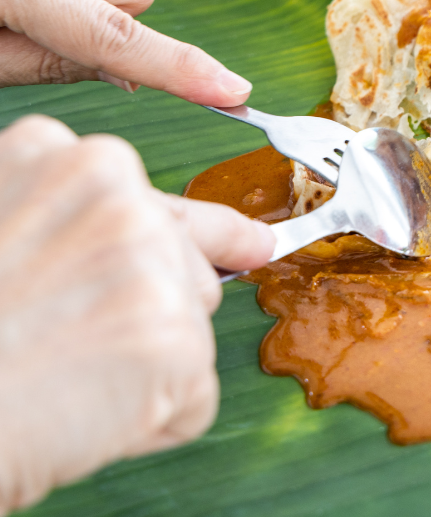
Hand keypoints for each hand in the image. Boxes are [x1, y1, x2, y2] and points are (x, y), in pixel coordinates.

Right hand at [0, 116, 274, 512]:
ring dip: (142, 369)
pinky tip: (73, 420)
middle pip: (188, 272)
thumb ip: (82, 220)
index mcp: (85, 168)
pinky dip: (147, 429)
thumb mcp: (3, 220)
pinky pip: (193, 401)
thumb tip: (239, 240)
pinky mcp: (176, 345)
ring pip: (192, 334)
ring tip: (51, 377)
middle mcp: (129, 207)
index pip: (164, 211)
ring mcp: (156, 272)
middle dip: (141, 316)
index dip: (166, 250)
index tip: (242, 245)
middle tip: (52, 343)